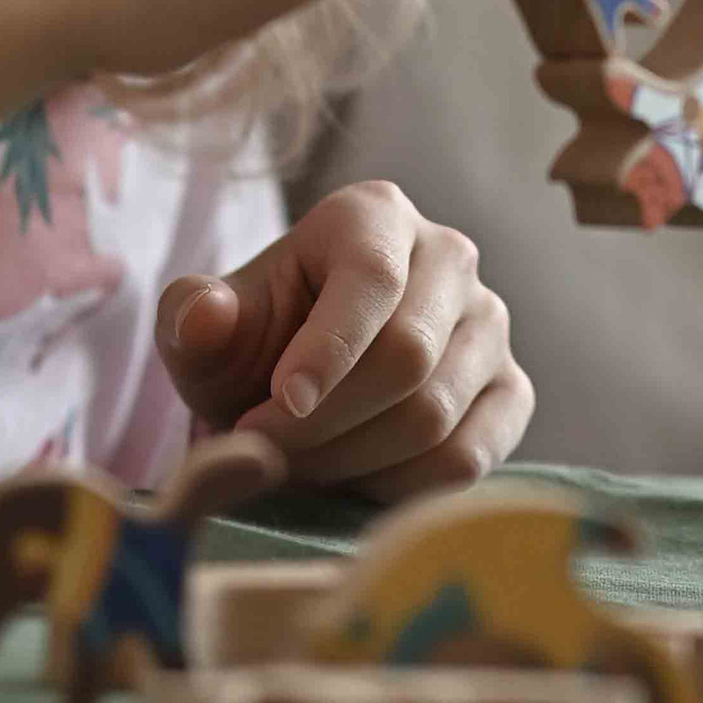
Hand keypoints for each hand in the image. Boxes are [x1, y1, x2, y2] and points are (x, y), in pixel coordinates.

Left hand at [155, 182, 533, 498]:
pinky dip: (398, 488)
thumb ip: (192, 316)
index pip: (371, 278)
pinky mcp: (511, 392)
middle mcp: (449, 256)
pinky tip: (353, 479)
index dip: (327, 349)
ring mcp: (490, 325)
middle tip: (264, 452)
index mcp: (374, 214)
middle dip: (325, 422)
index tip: (278, 407)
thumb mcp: (203, 329)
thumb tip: (207, 315)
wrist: (295, 393)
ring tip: (296, 466)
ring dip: (352, 461)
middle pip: (407, 355)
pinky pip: (467, 458)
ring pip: (435, 413)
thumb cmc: (250, 348)